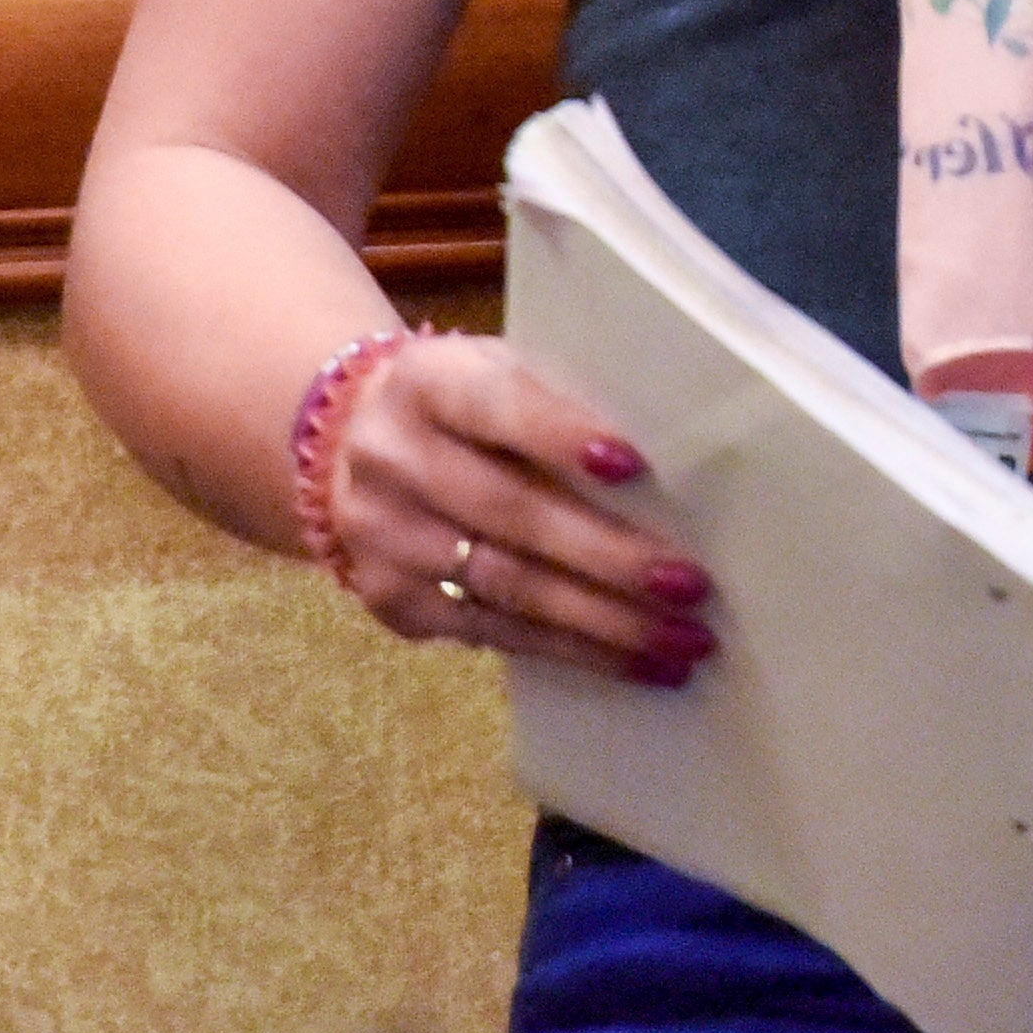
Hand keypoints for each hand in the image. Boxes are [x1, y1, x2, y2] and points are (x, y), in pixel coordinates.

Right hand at [320, 334, 715, 686]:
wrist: (343, 445)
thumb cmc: (463, 405)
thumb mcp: (494, 370)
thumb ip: (556, 400)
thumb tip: (667, 463)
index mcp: (429, 383)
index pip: (496, 406)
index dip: (560, 435)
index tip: (633, 464)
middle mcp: (394, 461)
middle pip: (509, 514)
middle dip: (607, 556)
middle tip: (690, 587)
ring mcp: (387, 540)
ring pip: (505, 588)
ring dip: (603, 623)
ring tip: (681, 644)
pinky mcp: (393, 603)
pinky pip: (492, 632)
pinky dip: (571, 650)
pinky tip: (633, 663)